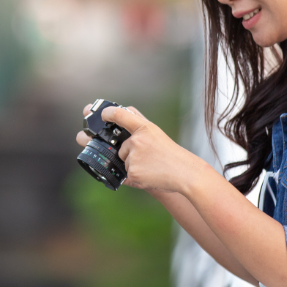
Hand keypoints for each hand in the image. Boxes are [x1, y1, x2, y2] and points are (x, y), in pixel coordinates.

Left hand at [75, 103, 211, 193]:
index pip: (120, 115)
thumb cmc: (170, 153)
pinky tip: (149, 175)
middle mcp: (137, 140)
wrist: (184, 173)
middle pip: (119, 147)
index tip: (102, 114)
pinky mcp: (133, 173)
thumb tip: (125, 109)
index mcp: (144, 128)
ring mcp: (134, 157)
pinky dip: (134, 176)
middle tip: (131, 151)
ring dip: (131, 165)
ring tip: (151, 166)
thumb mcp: (155, 132)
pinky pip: (125, 174)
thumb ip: (139, 121)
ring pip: (123, 161)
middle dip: (125, 152)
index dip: (108, 113)